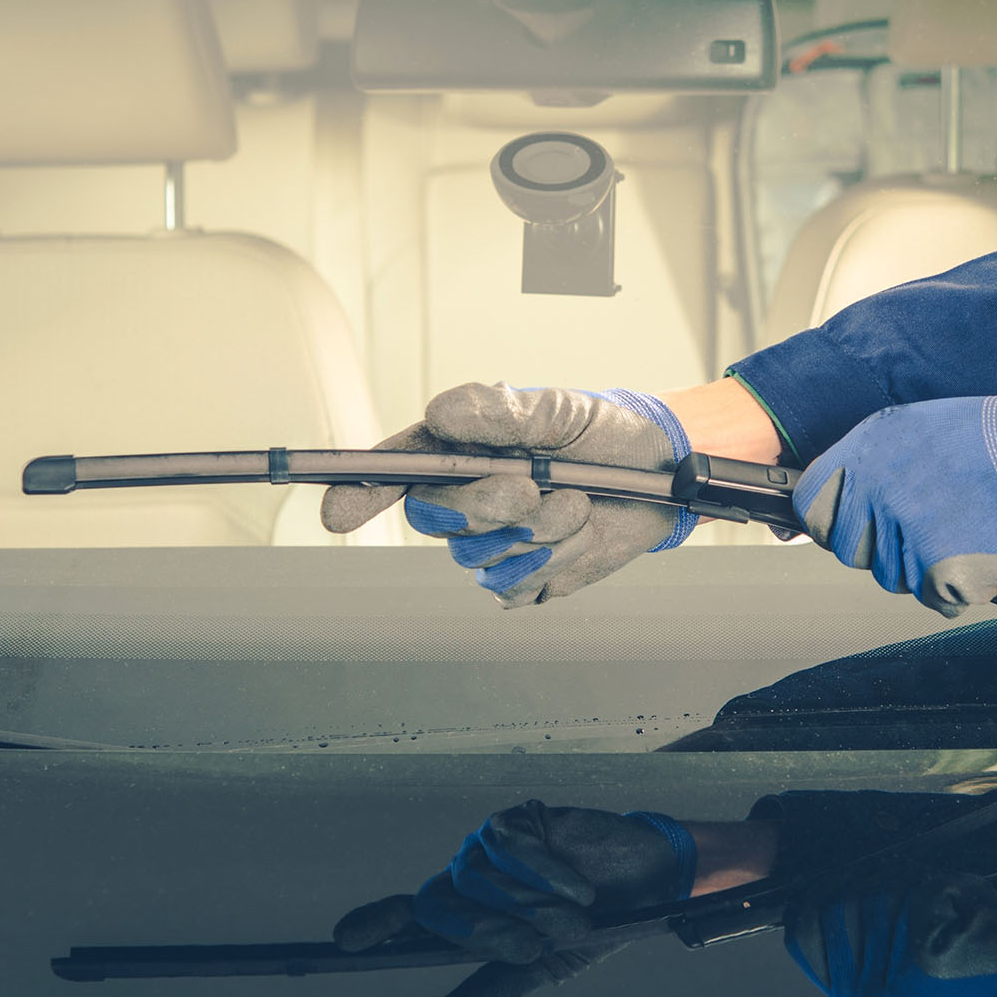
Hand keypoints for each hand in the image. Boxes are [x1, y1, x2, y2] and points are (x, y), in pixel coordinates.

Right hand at [320, 383, 695, 606]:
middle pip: (435, 518)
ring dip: (539, 533)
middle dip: (487, 505)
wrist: (659, 477)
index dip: (359, 491)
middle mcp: (463, 499)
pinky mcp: (521, 581)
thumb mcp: (558, 408)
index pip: (393, 471)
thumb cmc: (602, 434)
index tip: (337, 512)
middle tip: (535, 486)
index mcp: (456, 452)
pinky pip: (515, 588)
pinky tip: (580, 537)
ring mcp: (489, 545)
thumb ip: (500, 412)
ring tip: (578, 505)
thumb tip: (439, 414)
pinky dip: (556, 565)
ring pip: (480, 557)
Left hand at [333, 801, 697, 996]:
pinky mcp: (520, 819)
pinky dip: (545, 872)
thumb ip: (497, 987)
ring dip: (527, 906)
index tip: (344, 942)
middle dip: (480, 931)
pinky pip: (510, 843)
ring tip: (574, 919)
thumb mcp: (544, 967)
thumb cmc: (588, 927)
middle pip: (437, 902)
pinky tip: (578, 888)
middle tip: (529, 947)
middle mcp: (468, 877)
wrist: (646, 888)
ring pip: (474, 876)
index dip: (374, 922)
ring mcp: (491, 845)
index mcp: (466, 916)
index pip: (407, 915)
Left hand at [793, 382, 996, 615]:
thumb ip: (878, 463)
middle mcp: (878, 489)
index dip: (831, 521)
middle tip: (927, 529)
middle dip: (881, 547)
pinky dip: (958, 586)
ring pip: (891, 576)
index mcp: (869, 449)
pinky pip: (933, 597)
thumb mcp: (924, 428)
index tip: (849, 526)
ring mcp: (906, 530)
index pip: (812, 504)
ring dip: (923, 566)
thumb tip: (848, 496)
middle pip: (850, 548)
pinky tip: (982, 550)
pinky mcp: (938, 568)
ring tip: (966, 530)